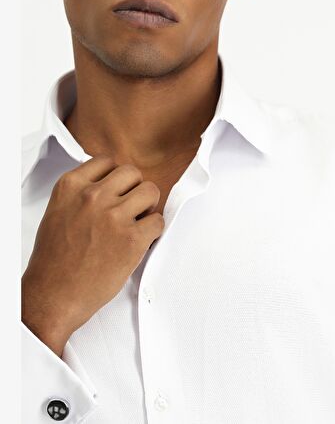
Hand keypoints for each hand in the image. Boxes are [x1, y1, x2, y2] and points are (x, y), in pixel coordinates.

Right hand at [21, 155, 164, 356]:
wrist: (53, 296)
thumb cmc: (54, 261)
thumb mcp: (58, 211)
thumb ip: (81, 193)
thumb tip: (108, 185)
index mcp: (71, 186)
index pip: (107, 161)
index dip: (115, 178)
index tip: (116, 190)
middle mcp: (93, 196)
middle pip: (132, 172)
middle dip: (134, 189)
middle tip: (130, 207)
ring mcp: (114, 216)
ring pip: (150, 191)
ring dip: (148, 206)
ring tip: (137, 221)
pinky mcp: (132, 239)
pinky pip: (158, 221)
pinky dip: (153, 231)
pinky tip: (140, 240)